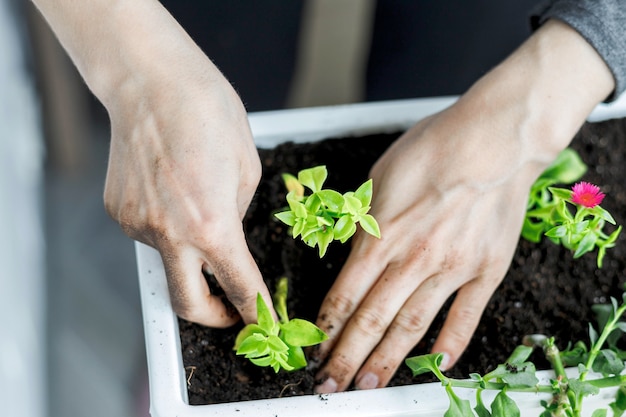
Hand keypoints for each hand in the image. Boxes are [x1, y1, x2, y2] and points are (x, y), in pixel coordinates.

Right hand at [103, 69, 272, 326]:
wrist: (151, 82)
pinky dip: (167, 226)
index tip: (262, 323)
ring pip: (168, 261)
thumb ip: (238, 216)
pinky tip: (173, 192)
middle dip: (212, 317)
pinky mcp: (119, 211)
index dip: (255, 312)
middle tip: (229, 307)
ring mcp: (137, 225)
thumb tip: (229, 239)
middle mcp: (169, 234)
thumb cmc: (207, 114)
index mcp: (212, 226)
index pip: (239, 286)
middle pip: (187, 304)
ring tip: (197, 204)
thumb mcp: (247, 171)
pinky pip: (149, 234)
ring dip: (189, 253)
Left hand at [312, 104, 537, 391]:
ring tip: (368, 386)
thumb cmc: (433, 148)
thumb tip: (351, 253)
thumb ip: (363, 222)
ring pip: (412, 327)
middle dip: (346, 357)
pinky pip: (465, 317)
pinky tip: (434, 366)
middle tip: (328, 386)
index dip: (326, 328)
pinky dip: (450, 345)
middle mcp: (413, 259)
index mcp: (382, 235)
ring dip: (387, 361)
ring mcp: (452, 268)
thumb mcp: (379, 177)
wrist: (494, 139)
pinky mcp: (486, 271)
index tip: (313, 350)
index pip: (345, 295)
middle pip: (372, 319)